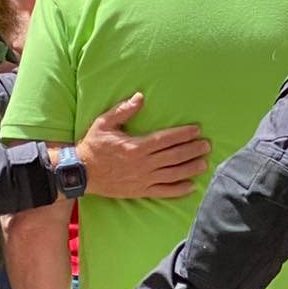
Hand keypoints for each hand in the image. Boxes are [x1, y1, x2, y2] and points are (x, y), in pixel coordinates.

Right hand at [75, 93, 210, 198]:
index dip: (183, 134)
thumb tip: (140, 97)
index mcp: (136, 146)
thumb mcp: (104, 123)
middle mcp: (142, 164)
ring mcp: (142, 179)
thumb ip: (123, 110)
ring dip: (190, 169)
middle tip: (207, 145)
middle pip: (174, 156)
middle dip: (192, 150)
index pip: (166, 139)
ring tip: (204, 163)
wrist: (80, 173)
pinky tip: (191, 186)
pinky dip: (178, 190)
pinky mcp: (140, 191)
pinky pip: (163, 192)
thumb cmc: (93, 146)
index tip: (197, 130)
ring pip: (172, 174)